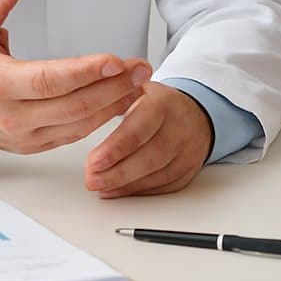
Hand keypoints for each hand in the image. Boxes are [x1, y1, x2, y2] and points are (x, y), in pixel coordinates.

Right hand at [0, 0, 150, 154]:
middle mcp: (12, 116)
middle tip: (142, 68)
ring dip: (115, 104)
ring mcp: (25, 136)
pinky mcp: (35, 145)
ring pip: (78, 124)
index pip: (48, 80)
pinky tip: (123, 101)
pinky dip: (103, 119)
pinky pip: (75, 135)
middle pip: (72, 105)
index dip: (85, 71)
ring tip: (141, 82)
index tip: (116, 60)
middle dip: (113, 87)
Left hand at [83, 82, 213, 197]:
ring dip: (126, 184)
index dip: (116, 148)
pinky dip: (138, 190)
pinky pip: (164, 185)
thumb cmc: (157, 104)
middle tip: (92, 180)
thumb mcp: (136, 90)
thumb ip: (115, 99)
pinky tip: (118, 190)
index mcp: (163, 103)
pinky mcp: (189, 168)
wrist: (194, 114)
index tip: (93, 162)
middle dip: (118, 172)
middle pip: (151, 155)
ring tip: (101, 186)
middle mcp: (180, 126)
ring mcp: (188, 149)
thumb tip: (86, 108)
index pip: (140, 128)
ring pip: (158, 174)